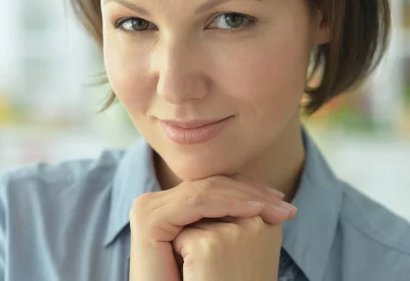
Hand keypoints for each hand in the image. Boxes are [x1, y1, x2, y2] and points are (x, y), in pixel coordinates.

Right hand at [128, 175, 295, 280]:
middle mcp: (150, 202)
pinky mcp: (149, 219)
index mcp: (163, 205)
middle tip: (283, 201)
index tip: (279, 199)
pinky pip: (196, 203)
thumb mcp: (213, 245)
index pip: (208, 187)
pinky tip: (255, 209)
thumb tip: (264, 198)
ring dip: (244, 195)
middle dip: (249, 190)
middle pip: (207, 186)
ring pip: (204, 191)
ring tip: (276, 205)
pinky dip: (228, 203)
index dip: (244, 189)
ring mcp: (147, 208)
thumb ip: (222, 219)